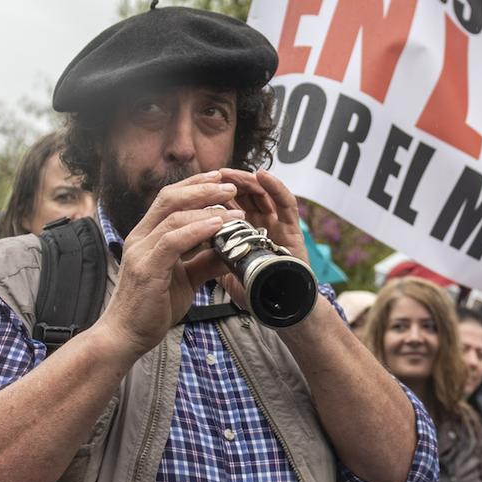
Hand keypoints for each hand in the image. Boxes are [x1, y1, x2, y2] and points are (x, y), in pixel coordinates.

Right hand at [95, 174, 240, 356]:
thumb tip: (232, 250)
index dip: (195, 185)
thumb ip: (206, 262)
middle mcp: (141, 238)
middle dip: (202, 188)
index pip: (170, 199)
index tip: (220, 179)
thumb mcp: (186, 279)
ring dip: (206, 208)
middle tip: (231, 186)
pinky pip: (172, 241)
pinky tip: (217, 226)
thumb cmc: (152, 308)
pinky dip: (196, 230)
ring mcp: (141, 251)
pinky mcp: (146, 268)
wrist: (126, 336)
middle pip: (170, 198)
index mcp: (147, 236)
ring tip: (233, 209)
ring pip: (173, 216)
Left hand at [209, 168, 309, 316]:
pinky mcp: (293, 228)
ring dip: (246, 180)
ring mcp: (278, 224)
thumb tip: (188, 243)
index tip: (196, 185)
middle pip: (244, 194)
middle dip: (227, 182)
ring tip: (229, 173)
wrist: (279, 307)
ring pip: (263, 193)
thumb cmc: (254, 289)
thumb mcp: (227, 268)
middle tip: (211, 174)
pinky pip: (287, 203)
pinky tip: (262, 176)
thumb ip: (212, 254)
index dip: (214, 193)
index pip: (229, 204)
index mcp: (245, 230)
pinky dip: (276, 187)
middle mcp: (261, 223)